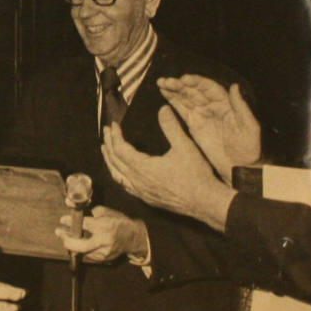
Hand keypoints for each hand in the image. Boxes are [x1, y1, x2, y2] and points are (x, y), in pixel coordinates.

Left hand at [55, 205, 147, 262]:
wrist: (133, 238)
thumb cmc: (119, 222)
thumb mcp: (106, 213)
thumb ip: (91, 213)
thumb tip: (77, 213)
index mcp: (105, 227)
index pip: (84, 225)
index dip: (71, 222)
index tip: (63, 220)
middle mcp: (104, 241)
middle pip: (81, 245)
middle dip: (67, 240)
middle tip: (59, 232)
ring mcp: (104, 252)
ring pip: (82, 251)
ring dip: (72, 244)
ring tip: (65, 236)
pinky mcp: (103, 259)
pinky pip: (87, 254)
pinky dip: (81, 248)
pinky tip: (76, 242)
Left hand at [101, 105, 236, 231]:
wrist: (205, 202)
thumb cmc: (195, 175)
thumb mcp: (184, 146)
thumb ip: (171, 127)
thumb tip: (163, 109)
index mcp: (142, 167)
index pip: (120, 149)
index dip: (115, 136)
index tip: (113, 125)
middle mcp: (137, 181)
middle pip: (115, 162)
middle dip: (109, 145)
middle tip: (106, 132)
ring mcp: (141, 192)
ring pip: (117, 175)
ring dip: (110, 161)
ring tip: (106, 151)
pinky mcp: (147, 199)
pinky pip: (125, 186)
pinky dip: (118, 175)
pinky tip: (121, 173)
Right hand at [157, 75, 260, 181]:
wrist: (239, 167)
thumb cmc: (249, 148)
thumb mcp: (249, 127)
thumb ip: (241, 107)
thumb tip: (234, 86)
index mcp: (226, 104)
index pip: (209, 88)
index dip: (196, 82)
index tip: (184, 79)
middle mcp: (213, 106)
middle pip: (194, 91)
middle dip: (179, 84)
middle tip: (165, 81)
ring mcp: (202, 114)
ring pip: (186, 98)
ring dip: (173, 90)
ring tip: (161, 83)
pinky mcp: (194, 124)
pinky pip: (182, 109)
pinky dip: (173, 101)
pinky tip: (164, 93)